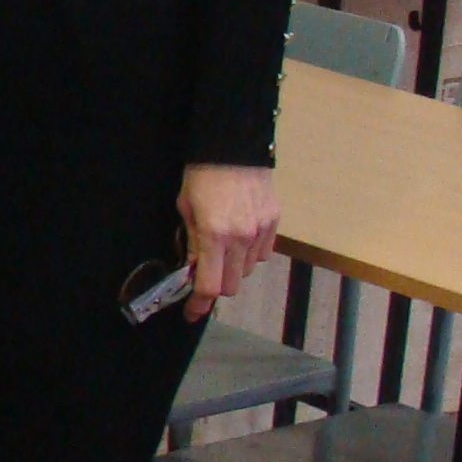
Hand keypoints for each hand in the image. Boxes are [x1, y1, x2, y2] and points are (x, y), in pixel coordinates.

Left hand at [179, 162, 279, 318]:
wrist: (233, 147)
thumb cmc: (201, 177)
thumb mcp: (186, 209)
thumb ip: (191, 242)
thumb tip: (192, 269)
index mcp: (214, 236)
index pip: (210, 285)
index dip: (199, 303)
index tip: (192, 313)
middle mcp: (241, 239)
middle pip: (232, 285)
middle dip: (216, 284)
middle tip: (204, 271)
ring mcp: (262, 232)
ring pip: (249, 270)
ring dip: (234, 268)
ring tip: (222, 247)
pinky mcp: (275, 223)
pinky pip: (264, 253)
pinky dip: (250, 253)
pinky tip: (240, 237)